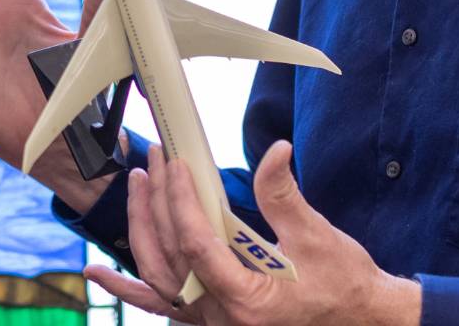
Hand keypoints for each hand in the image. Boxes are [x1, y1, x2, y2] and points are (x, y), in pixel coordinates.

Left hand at [85, 142, 421, 325]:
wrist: (361, 321)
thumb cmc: (344, 284)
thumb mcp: (315, 236)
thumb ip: (283, 195)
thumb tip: (275, 150)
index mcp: (244, 300)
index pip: (195, 245)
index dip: (180, 201)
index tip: (176, 164)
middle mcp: (219, 318)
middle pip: (167, 257)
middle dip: (156, 204)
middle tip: (155, 159)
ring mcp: (211, 323)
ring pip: (157, 278)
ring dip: (141, 230)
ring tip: (137, 186)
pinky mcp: (210, 320)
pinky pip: (161, 305)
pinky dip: (128, 288)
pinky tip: (98, 272)